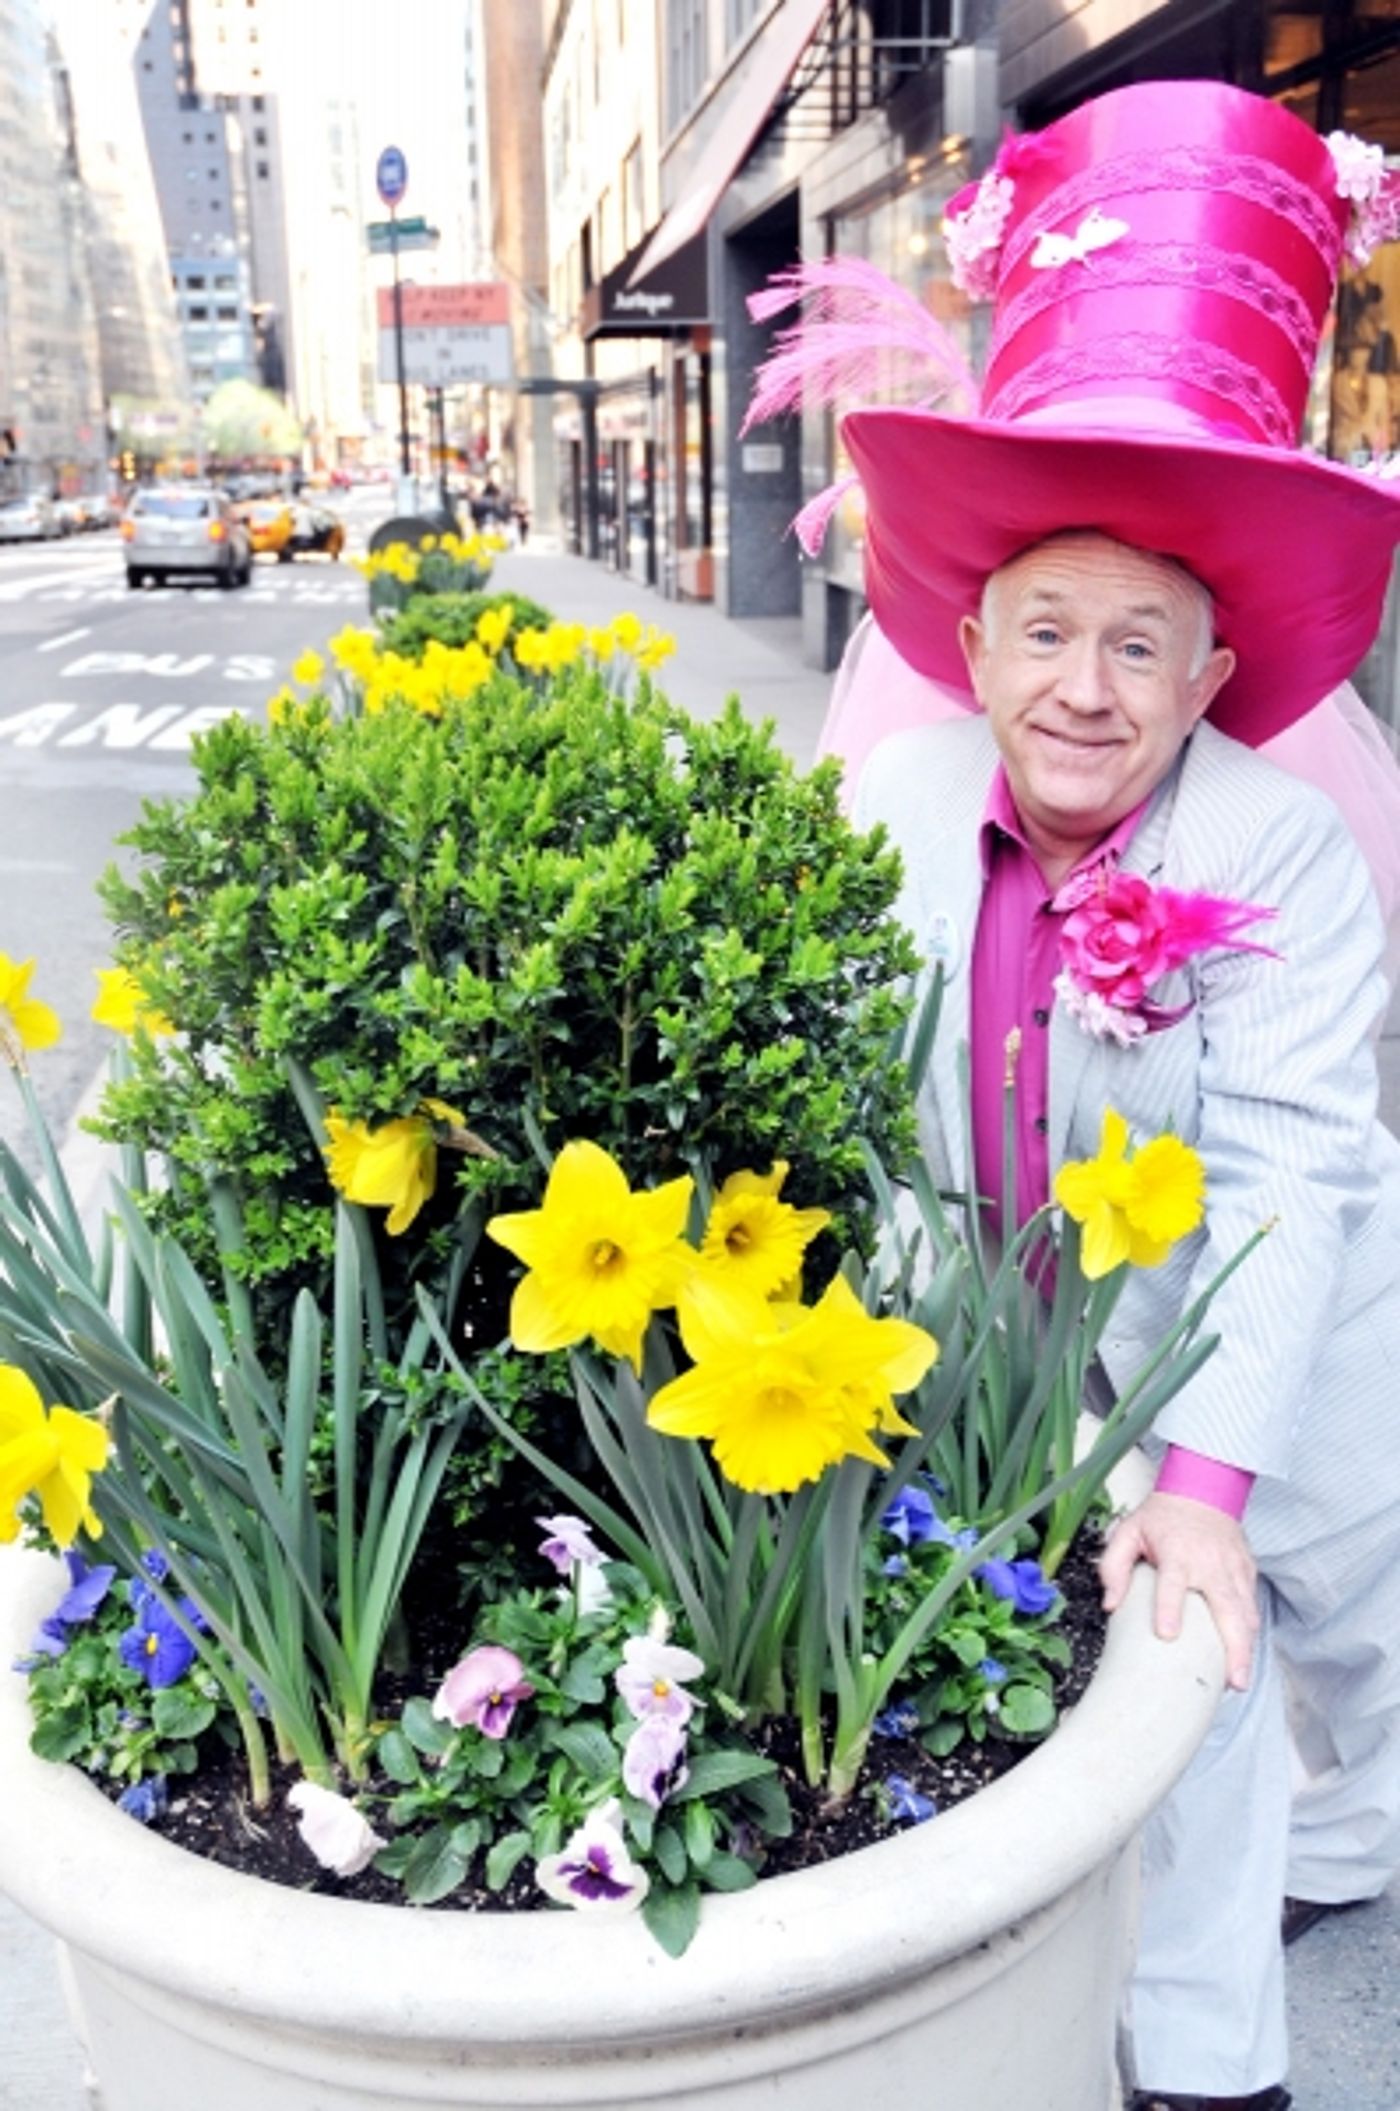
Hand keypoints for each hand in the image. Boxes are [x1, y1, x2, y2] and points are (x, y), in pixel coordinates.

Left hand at [1098, 1491, 1259, 1689]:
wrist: (1203, 1489)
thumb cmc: (1162, 1516)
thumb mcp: (1129, 1530)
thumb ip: (1114, 1565)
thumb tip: (1110, 1604)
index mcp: (1177, 1553)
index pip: (1173, 1583)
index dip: (1169, 1608)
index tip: (1168, 1635)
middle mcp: (1210, 1563)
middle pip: (1226, 1608)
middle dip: (1233, 1647)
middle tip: (1233, 1680)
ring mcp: (1233, 1568)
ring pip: (1245, 1612)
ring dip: (1246, 1647)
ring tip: (1240, 1678)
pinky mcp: (1247, 1571)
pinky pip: (1252, 1605)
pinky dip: (1251, 1630)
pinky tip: (1246, 1653)